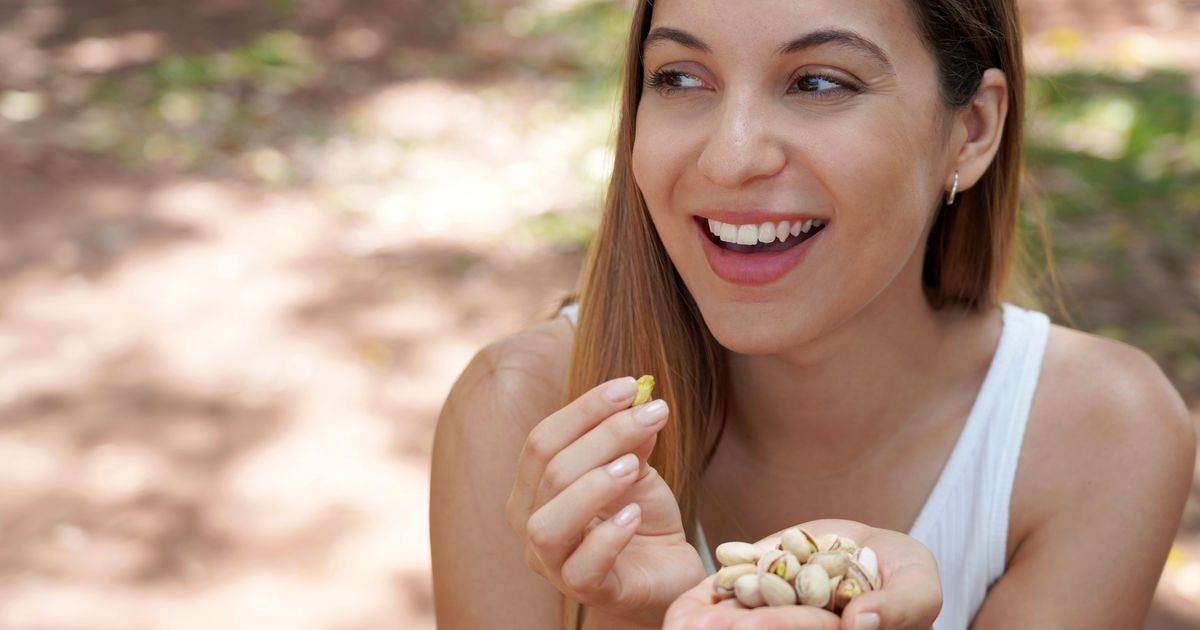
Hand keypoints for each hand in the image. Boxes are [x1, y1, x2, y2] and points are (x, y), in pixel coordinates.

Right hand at [506, 377, 706, 627]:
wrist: (663, 573)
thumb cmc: (638, 518)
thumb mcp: (635, 470)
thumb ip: (628, 441)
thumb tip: (638, 401)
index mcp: (533, 488)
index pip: (542, 440)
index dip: (584, 409)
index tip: (630, 387)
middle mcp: (530, 523)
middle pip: (550, 471)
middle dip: (604, 435)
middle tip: (652, 414)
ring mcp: (552, 563)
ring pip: (549, 522)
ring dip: (594, 486)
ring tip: (633, 467)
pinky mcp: (585, 592)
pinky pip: (582, 568)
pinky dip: (609, 538)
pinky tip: (635, 517)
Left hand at [664, 519, 941, 629]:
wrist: (873, 551)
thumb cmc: (904, 576)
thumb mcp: (917, 585)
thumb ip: (899, 605)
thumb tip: (860, 622)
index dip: (782, 628)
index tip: (757, 626)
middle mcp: (802, 627)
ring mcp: (773, 615)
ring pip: (739, 623)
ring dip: (709, 627)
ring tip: (684, 627)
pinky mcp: (752, 590)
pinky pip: (724, 599)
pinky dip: (701, 607)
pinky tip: (679, 617)